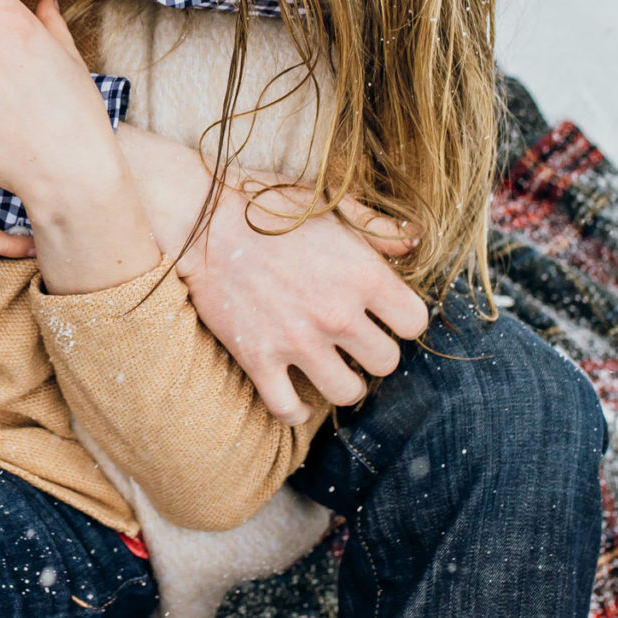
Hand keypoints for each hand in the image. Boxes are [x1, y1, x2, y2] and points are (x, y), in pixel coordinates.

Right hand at [180, 181, 431, 417]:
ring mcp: (297, 341)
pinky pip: (289, 409)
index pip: (414, 323)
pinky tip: (302, 399)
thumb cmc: (267, 206)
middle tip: (357, 341)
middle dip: (375, 353)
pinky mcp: (258, 358)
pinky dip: (298, 412)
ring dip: (345, 383)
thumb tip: (415, 240)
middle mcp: (336, 313)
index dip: (403, 321)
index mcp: (362, 274)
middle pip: (387, 362)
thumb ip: (377, 227)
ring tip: (334, 368)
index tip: (385, 317)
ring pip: (347, 392)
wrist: (203, 219)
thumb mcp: (330, 206)